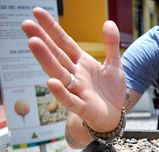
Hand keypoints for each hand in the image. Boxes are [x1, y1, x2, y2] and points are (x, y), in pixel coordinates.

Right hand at [21, 7, 125, 132]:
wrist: (115, 114)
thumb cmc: (110, 90)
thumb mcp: (115, 64)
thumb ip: (111, 45)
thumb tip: (108, 22)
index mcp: (81, 63)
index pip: (64, 43)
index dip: (52, 28)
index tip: (37, 12)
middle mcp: (75, 75)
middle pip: (57, 56)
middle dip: (42, 41)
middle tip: (26, 25)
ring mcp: (77, 90)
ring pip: (59, 74)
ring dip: (46, 60)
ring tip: (33, 43)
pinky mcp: (82, 107)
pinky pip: (70, 100)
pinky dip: (61, 92)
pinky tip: (52, 82)